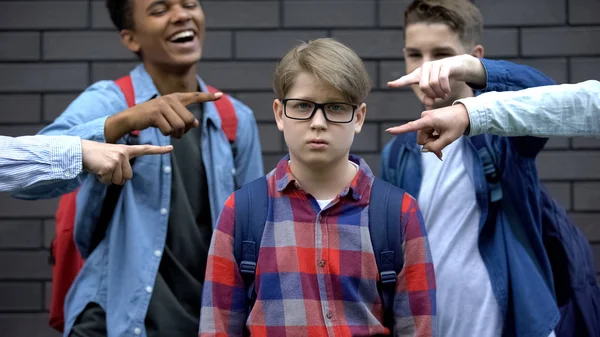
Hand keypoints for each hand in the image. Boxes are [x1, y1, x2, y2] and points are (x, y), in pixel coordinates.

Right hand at [81, 140, 172, 184]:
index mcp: (126, 150)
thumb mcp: (111, 158)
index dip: (159, 150)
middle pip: (127, 177)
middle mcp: (124, 153)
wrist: (80, 151)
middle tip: (105, 167)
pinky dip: (102, 179)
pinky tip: (97, 169)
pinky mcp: (110, 166)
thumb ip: (122, 166)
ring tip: (101, 167)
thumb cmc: (95, 156)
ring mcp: (117, 159)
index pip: (145, 149)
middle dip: (116, 177)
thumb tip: (124, 180)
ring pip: (119, 181)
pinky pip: (109, 181)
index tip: (171, 148)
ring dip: (108, 178)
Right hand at [105, 91, 222, 142]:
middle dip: (185, 130)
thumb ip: (182, 118)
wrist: (131, 118)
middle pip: (189, 120)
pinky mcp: (155, 114)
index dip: (208, 97)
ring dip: (176, 134)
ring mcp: (162, 105)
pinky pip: (168, 130)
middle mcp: (170, 99)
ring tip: (170, 133)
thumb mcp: (169, 116)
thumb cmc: (152, 117)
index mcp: (175, 98)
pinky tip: (161, 131)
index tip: (221, 95)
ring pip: (180, 126)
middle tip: (178, 133)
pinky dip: (167, 134)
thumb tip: (195, 123)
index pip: (195, 96)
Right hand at [385, 104, 469, 159]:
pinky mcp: (428, 120)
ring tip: (443, 145)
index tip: (388, 131)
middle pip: (421, 138)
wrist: (466, 113)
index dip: (399, 130)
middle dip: (429, 145)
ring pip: (424, 137)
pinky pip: (427, 134)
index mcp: (429, 120)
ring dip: (432, 142)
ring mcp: (426, 118)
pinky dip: (433, 139)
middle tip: (441, 152)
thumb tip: (424, 149)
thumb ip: (436, 147)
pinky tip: (440, 142)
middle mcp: (424, 118)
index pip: (411, 126)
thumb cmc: (458, 124)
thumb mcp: (449, 138)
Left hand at [387, 54, 484, 105]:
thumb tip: (429, 103)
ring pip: (433, 83)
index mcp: (419, 74)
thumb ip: (429, 97)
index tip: (389, 85)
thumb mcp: (434, 89)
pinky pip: (442, 79)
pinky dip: (445, 88)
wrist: (458, 66)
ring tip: (443, 96)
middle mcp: (424, 68)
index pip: (407, 79)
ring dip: (439, 93)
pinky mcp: (445, 64)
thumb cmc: (442, 79)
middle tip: (438, 98)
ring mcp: (435, 64)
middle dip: (431, 95)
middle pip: (423, 86)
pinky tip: (447, 92)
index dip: (398, 83)